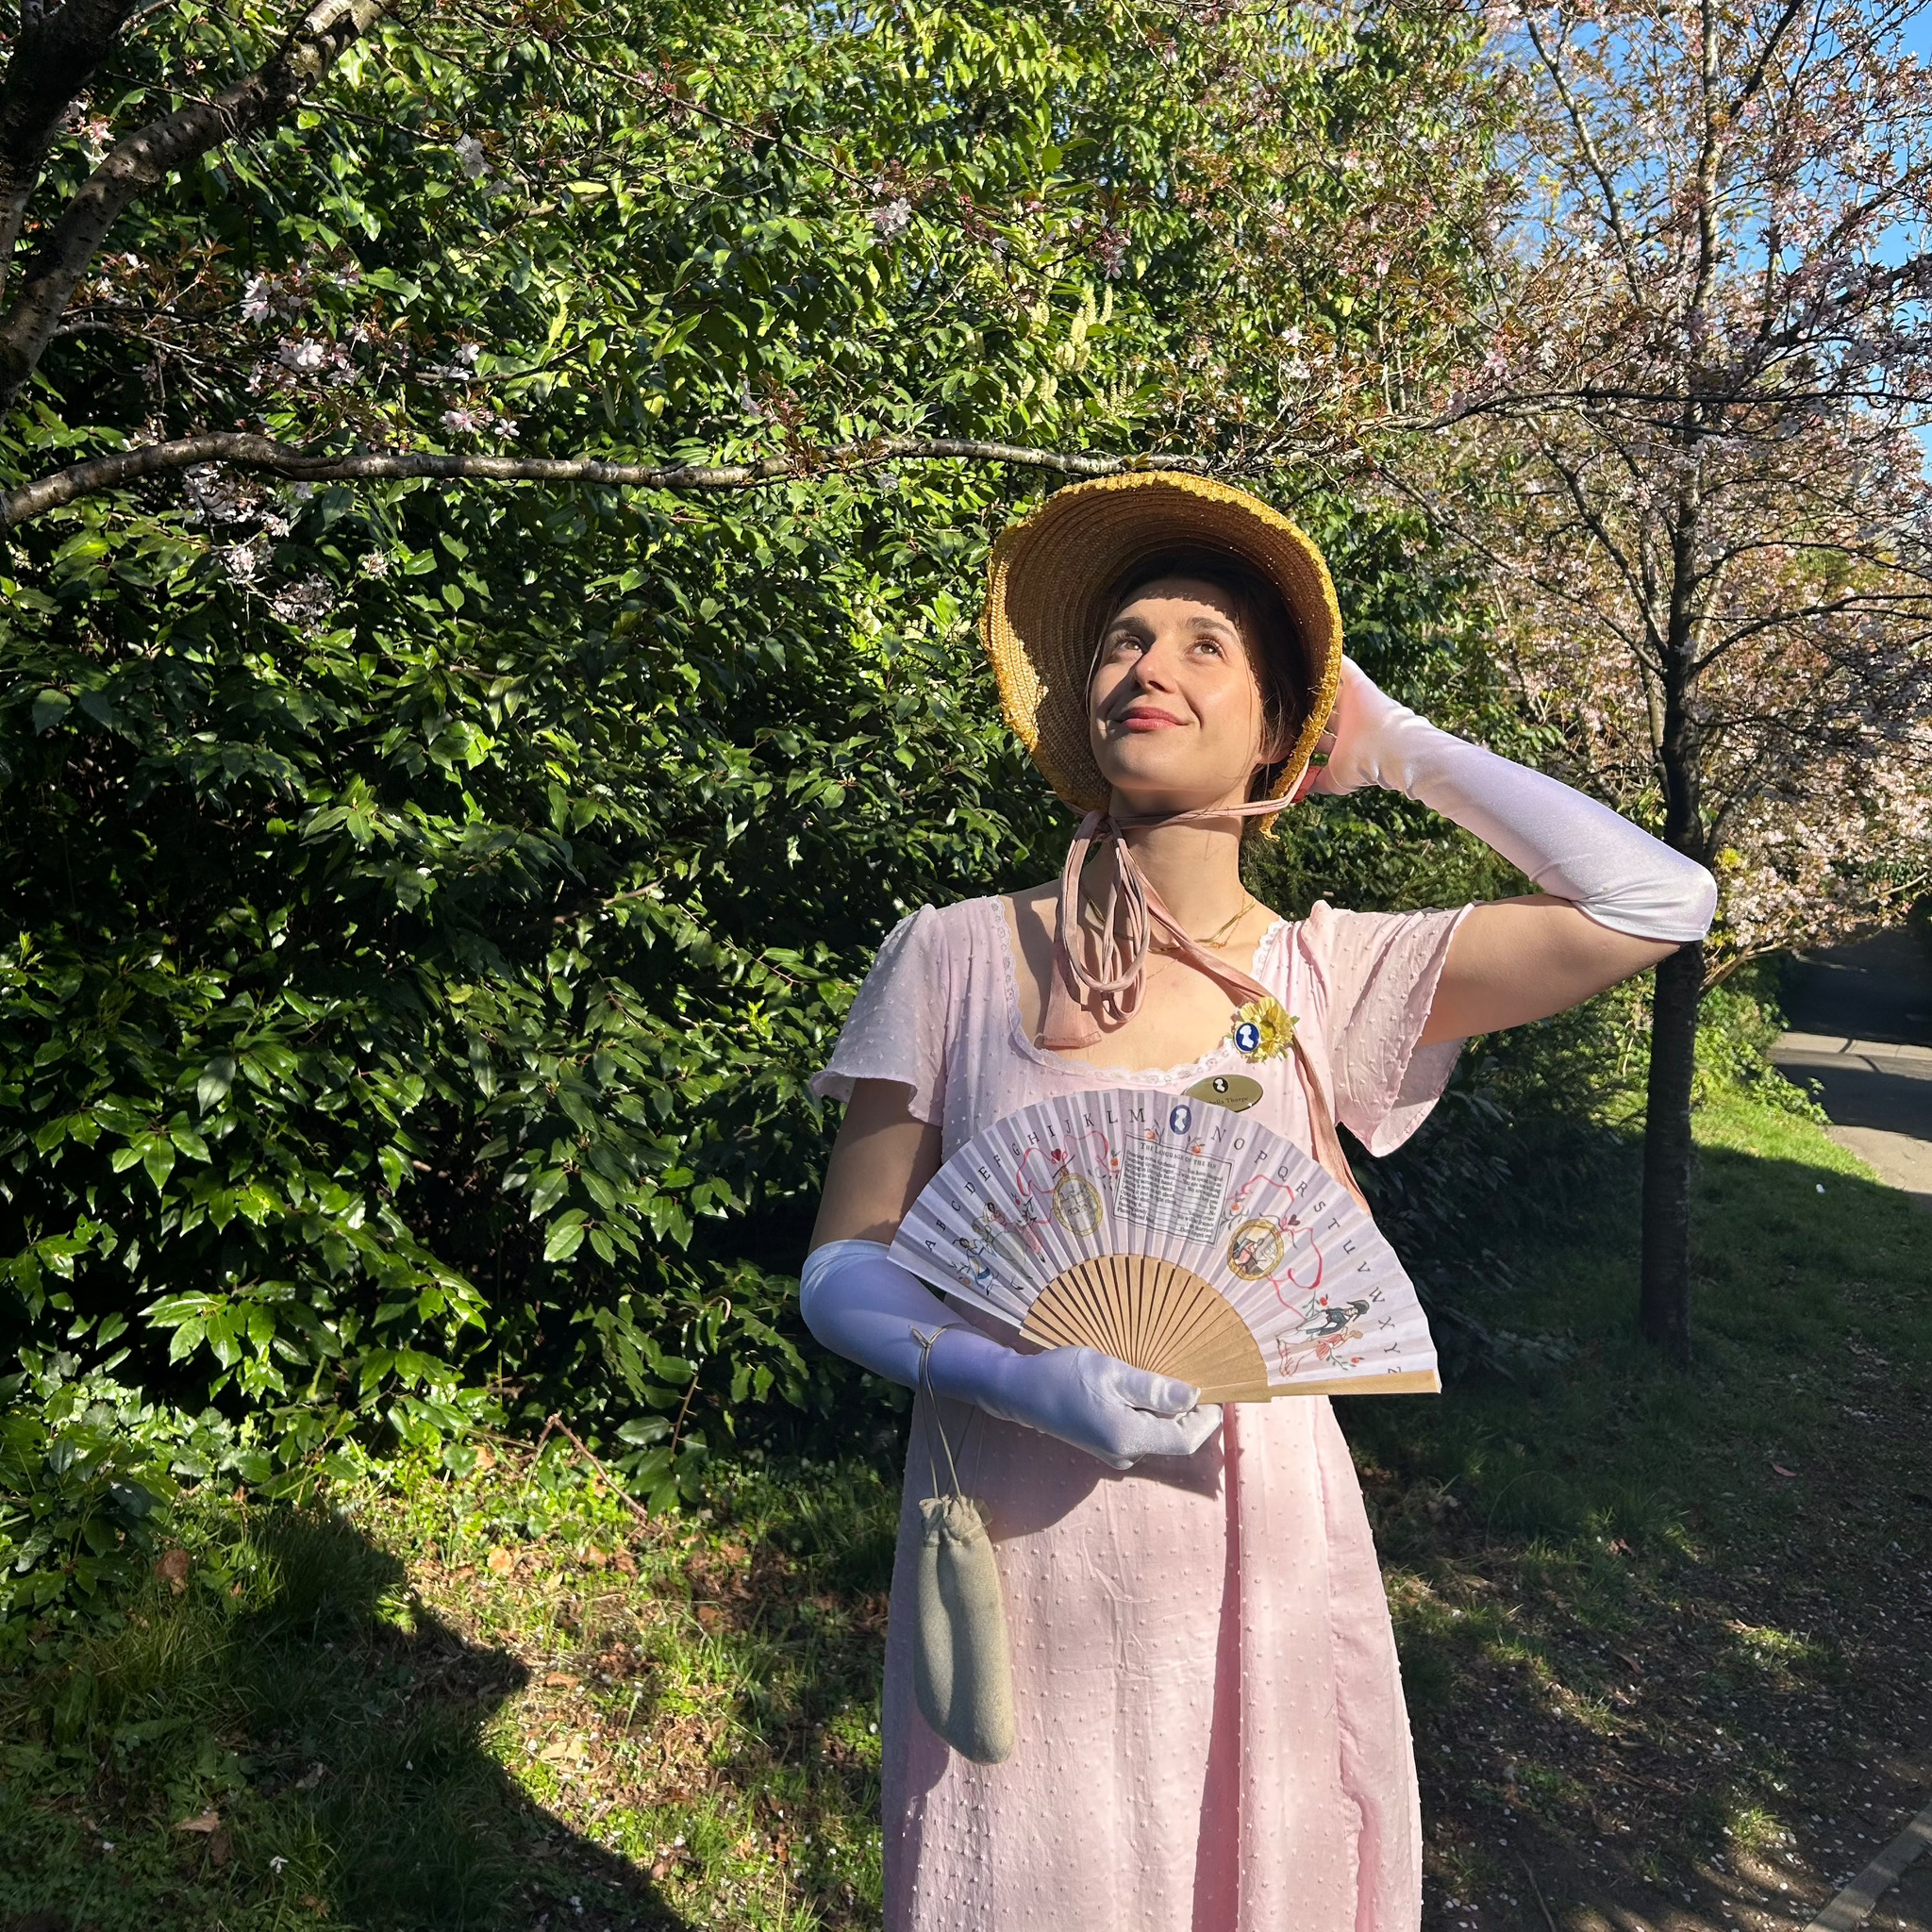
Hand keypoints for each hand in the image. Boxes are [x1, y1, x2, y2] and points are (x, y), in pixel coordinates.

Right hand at [948, 1339, 1223, 1469]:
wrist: (1019, 1390)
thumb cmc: (1064, 1377)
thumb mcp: (1112, 1373)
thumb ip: (1154, 1389)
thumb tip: (1193, 1398)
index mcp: (1130, 1438)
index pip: (1186, 1439)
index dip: (1208, 1419)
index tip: (1217, 1391)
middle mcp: (1124, 1453)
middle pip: (1173, 1440)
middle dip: (1191, 1414)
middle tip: (1197, 1379)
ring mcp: (1112, 1451)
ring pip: (1156, 1435)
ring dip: (1169, 1413)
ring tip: (1171, 1380)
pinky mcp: (1103, 1443)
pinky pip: (1139, 1432)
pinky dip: (1150, 1415)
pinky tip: (1145, 1391)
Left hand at [1295, 657, 1421, 798]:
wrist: (1390, 750)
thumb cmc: (1364, 766)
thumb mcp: (1336, 780)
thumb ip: (1318, 781)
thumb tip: (1299, 787)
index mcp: (1343, 743)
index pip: (1319, 735)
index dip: (1304, 732)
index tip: (1285, 728)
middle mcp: (1348, 721)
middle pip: (1322, 711)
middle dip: (1306, 707)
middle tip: (1285, 698)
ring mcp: (1354, 702)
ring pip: (1330, 690)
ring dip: (1316, 683)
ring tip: (1295, 670)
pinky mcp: (1359, 684)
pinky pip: (1344, 668)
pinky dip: (1334, 660)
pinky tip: (1316, 649)